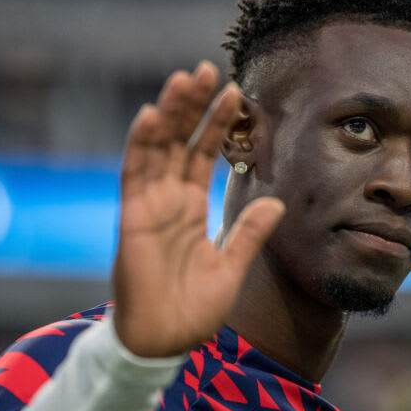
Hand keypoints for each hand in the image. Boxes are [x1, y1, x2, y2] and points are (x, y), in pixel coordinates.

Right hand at [111, 62, 283, 356]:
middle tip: (207, 68)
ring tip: (185, 78)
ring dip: (169, 112)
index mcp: (190, 207)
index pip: (204, 153)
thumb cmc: (194, 308)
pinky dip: (140, 144)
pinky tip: (149, 115)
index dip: (217, 123)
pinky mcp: (132, 218)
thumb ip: (250, 233)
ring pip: (157, 147)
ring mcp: (149, 205)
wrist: (164, 342)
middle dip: (193, 105)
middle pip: (180, 140)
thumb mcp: (233, 266)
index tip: (235, 91)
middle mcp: (169, 199)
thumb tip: (277, 203)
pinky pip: (134, 175)